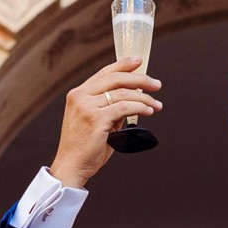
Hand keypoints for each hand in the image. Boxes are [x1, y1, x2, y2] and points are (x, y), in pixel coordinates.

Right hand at [47, 58, 161, 188]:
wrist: (71, 166)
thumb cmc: (85, 147)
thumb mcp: (97, 121)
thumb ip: (111, 108)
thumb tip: (133, 98)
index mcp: (78, 94)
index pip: (104, 73)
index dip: (123, 65)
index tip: (139, 61)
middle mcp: (80, 97)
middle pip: (116, 79)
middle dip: (140, 79)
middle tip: (156, 84)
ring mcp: (86, 107)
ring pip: (123, 94)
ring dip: (144, 98)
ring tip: (156, 105)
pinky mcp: (96, 119)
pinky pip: (125, 108)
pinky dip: (140, 108)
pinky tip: (148, 111)